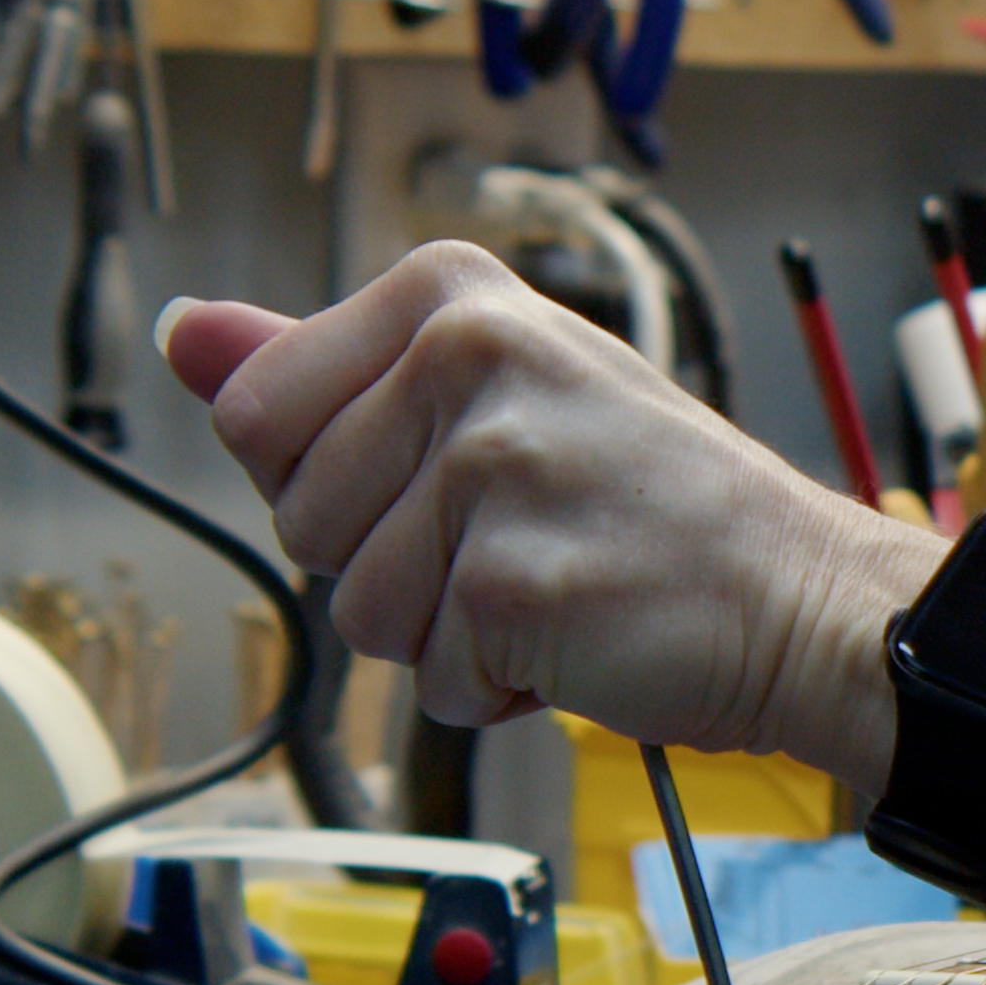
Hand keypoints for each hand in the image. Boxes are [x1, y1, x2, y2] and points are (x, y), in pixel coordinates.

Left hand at [162, 242, 936, 785]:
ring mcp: (489, 468)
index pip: (257, 412)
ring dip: (447, 637)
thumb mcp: (495, 395)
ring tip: (553, 587)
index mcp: (448, 294)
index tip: (457, 477)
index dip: (343, 485)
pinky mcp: (509, 581)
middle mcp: (464, 356)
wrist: (803, 598)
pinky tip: (579, 638)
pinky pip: (429, 680)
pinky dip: (499, 690)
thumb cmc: (657, 507)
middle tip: (522, 538)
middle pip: (298, 520)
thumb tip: (182, 327)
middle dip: (392, 567)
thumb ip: (321, 365)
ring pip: (355, 611)